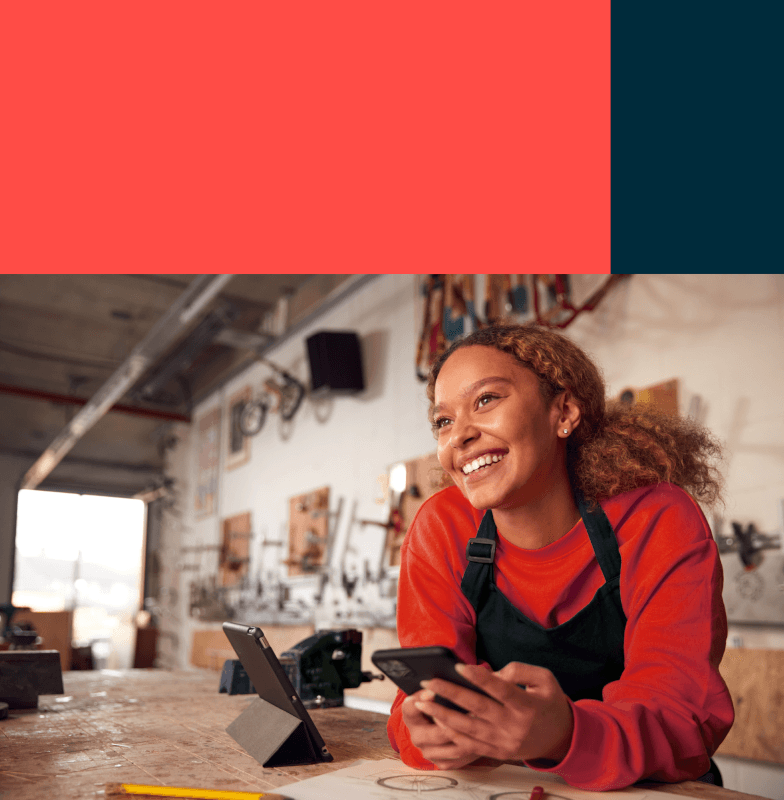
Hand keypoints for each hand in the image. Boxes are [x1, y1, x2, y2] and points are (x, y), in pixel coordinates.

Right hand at [400, 691, 480, 769]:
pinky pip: (458, 759)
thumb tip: (451, 673)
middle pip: (434, 732)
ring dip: (467, 736)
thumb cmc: (437, 702)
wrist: (435, 727)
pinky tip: (483, 738)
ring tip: (482, 723)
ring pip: (450, 747)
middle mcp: (416, 735)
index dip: (421, 699)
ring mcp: (428, 751)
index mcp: (410, 715)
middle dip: (453, 722)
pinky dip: (472, 749)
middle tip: (472, 710)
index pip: (410, 707)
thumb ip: (438, 685)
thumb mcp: (433, 692)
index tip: (432, 692)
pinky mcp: (440, 762)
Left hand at [413, 662, 573, 764]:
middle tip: (428, 682)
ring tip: (423, 703)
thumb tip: (491, 672)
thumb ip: (519, 670)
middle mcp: (513, 726)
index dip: (479, 678)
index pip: (499, 690)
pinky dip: (452, 733)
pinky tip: (437, 722)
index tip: (458, 666)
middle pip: (477, 709)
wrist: (561, 738)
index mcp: (526, 706)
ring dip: (442, 715)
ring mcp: (503, 742)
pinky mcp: (497, 752)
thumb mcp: (544, 680)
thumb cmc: (550, 703)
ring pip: (468, 729)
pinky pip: (470, 744)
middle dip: (449, 694)